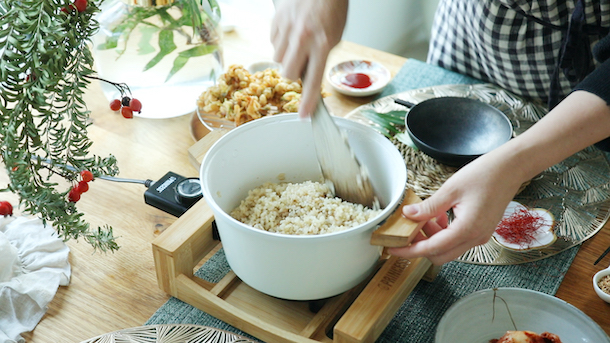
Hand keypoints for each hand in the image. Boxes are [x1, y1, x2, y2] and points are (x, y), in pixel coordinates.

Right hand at [270, 0, 347, 116]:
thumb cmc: (331, 8)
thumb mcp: (334, 36)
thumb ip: (321, 57)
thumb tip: (308, 75)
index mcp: (321, 44)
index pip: (313, 81)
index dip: (308, 101)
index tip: (304, 116)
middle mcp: (302, 38)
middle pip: (288, 73)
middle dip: (293, 72)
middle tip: (302, 62)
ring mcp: (287, 29)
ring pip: (278, 58)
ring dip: (287, 55)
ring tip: (297, 42)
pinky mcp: (276, 21)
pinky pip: (273, 42)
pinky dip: (281, 41)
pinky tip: (291, 31)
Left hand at [388, 91, 609, 264]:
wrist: (511, 168)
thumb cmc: (484, 175)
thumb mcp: (450, 189)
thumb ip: (428, 207)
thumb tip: (408, 216)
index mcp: (467, 229)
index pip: (431, 249)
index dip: (409, 250)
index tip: (392, 248)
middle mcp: (475, 238)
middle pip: (439, 255)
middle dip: (420, 245)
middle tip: (408, 228)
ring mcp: (480, 236)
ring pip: (447, 248)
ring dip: (431, 237)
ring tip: (423, 216)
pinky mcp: (480, 231)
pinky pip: (456, 240)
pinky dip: (442, 232)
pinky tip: (437, 215)